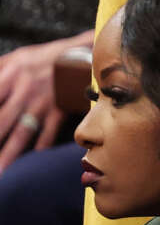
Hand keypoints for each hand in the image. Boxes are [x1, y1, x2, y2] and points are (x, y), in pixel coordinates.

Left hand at [0, 31, 91, 172]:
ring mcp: (43, 101)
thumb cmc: (49, 54)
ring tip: (1, 172)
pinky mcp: (59, 109)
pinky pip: (47, 132)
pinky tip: (33, 161)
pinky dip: (41, 147)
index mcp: (11, 72)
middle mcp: (25, 89)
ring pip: (22, 132)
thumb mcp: (19, 56)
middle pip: (2, 121)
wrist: (85, 52)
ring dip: (9, 154)